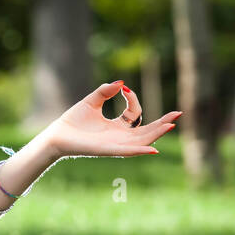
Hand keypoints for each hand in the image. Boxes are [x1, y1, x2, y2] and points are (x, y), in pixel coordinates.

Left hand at [43, 80, 181, 159]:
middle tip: (178, 114)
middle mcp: (119, 137)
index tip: (123, 88)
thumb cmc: (72, 121)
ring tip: (171, 124)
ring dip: (157, 133)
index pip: (135, 114)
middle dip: (162, 123)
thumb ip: (105, 91)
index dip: (133, 100)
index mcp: (116, 127)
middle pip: (146, 131)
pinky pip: (127, 151)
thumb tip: (121, 83)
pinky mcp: (107, 150)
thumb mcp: (91, 101)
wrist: (56, 135)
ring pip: (142, 140)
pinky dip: (140, 150)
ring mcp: (115, 145)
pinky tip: (153, 149)